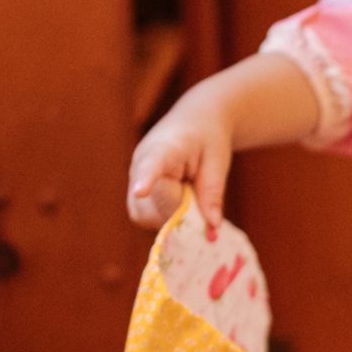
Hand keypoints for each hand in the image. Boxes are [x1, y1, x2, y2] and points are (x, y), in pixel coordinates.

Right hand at [127, 99, 233, 228]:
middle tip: (198, 196)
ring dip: (170, 217)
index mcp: (165, 147)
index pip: (152, 164)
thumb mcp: (218, 162)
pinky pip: (145, 217)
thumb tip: (212, 229)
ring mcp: (134, 178)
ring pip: (144, 216)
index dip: (146, 179)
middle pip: (151, 204)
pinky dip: (164, 217)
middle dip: (176, 214)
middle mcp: (141, 162)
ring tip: (187, 192)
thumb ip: (213, 194)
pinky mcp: (134, 192)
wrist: (194, 121)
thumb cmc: (208, 138)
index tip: (141, 191)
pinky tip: (178, 198)